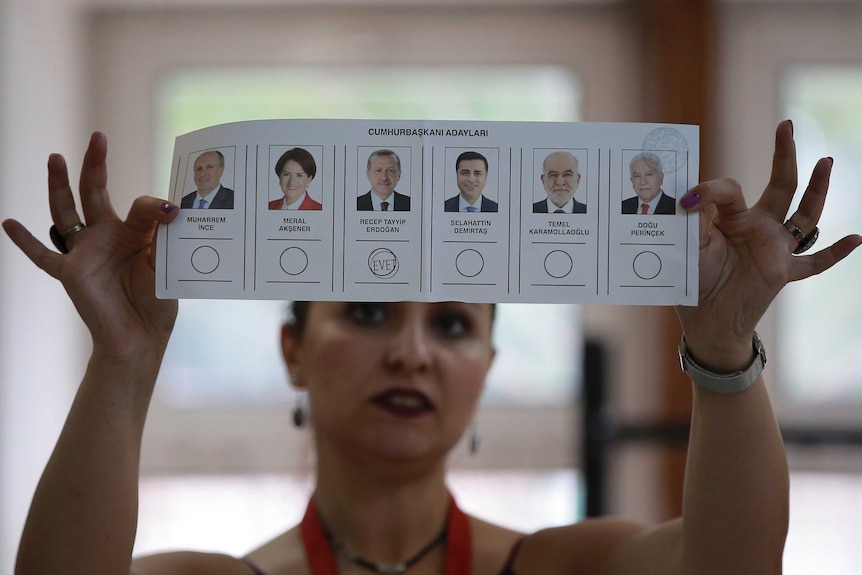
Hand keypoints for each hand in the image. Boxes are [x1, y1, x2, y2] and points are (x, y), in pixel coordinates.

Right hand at [2, 132, 180, 357]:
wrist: (141, 336)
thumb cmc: (157, 301)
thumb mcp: (166, 263)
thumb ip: (162, 234)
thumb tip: (168, 205)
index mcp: (134, 233)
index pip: (140, 206)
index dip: (156, 206)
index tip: (174, 209)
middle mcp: (106, 237)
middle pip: (95, 193)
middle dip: (95, 165)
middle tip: (97, 137)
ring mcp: (85, 253)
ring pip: (66, 213)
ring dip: (59, 186)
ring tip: (55, 159)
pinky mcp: (70, 273)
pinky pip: (43, 255)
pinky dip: (25, 241)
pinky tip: (8, 223)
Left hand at [676, 120, 861, 369]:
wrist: (705, 321)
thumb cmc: (693, 281)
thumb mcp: (688, 246)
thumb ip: (693, 220)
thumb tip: (690, 194)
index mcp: (731, 217)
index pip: (730, 189)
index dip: (709, 189)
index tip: (686, 199)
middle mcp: (758, 226)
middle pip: (779, 184)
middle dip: (784, 154)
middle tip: (786, 124)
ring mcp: (775, 248)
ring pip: (804, 215)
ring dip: (817, 189)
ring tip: (826, 161)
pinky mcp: (784, 272)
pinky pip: (814, 263)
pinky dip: (834, 253)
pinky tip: (856, 238)